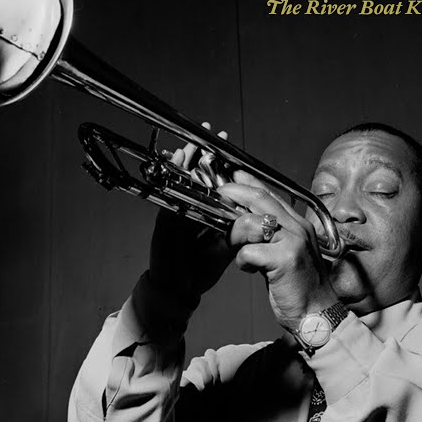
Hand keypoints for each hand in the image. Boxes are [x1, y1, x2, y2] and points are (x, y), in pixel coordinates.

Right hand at [146, 125, 235, 301]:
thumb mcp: (224, 248)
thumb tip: (257, 220)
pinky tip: (177, 161)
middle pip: (194, 175)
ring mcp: (175, 213)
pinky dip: (172, 177)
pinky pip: (168, 191)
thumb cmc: (198, 269)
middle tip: (209, 131)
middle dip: (201, 153)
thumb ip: (238, 233)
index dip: (220, 165)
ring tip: (193, 140)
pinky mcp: (164, 220)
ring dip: (186, 159)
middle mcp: (189, 210)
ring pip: (179, 180)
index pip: (212, 184)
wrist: (179, 289)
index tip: (228, 147)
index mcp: (204, 215)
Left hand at [218, 178, 338, 332]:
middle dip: (234, 193)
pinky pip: (248, 252)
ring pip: (250, 223)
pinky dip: (243, 262)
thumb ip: (269, 238)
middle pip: (260, 198)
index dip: (248, 183)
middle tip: (219, 194)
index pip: (270, 194)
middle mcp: (298, 227)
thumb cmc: (299, 289)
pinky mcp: (285, 258)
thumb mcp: (286, 255)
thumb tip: (243, 225)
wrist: (318, 315)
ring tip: (238, 250)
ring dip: (234, 236)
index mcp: (298, 225)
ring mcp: (293, 241)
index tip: (231, 178)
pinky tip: (252, 271)